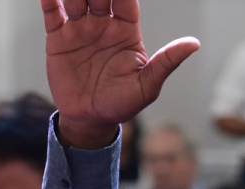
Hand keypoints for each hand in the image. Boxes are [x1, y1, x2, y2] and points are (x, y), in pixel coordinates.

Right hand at [43, 0, 199, 148]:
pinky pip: (52, 13)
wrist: (90, 120)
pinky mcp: (58, 38)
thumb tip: (194, 44)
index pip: (125, 0)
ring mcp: (79, 29)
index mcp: (126, 31)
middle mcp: (103, 24)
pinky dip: (50, 0)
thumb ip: (166, 62)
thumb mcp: (147, 87)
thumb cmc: (122, 104)